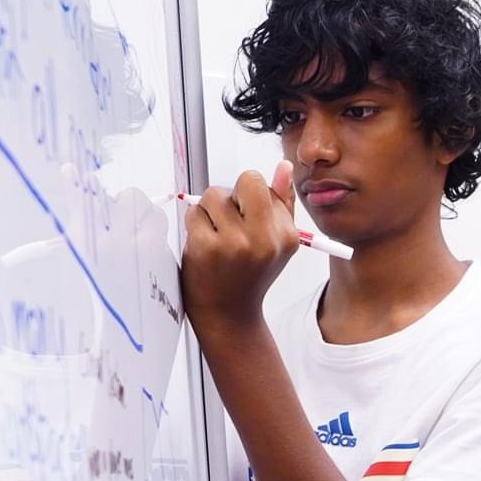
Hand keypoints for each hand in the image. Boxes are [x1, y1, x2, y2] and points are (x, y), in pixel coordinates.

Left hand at [180, 162, 300, 341]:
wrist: (229, 313)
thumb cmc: (252, 274)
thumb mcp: (278, 242)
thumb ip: (282, 203)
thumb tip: (284, 167)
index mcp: (286, 235)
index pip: (262, 183)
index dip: (249, 197)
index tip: (248, 219)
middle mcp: (265, 240)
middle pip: (244, 181)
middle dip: (232, 195)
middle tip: (230, 222)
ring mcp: (235, 244)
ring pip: (213, 196)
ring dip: (209, 211)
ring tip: (216, 235)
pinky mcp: (207, 249)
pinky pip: (194, 213)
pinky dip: (195, 225)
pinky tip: (205, 245)